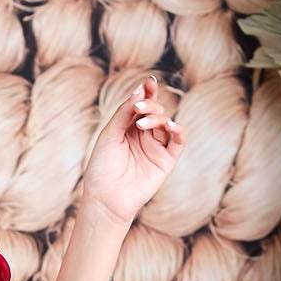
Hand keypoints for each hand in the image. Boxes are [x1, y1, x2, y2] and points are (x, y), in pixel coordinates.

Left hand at [78, 74, 185, 227]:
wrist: (105, 199)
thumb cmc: (102, 168)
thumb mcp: (109, 135)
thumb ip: (125, 113)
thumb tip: (140, 90)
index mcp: (129, 128)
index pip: (142, 105)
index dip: (148, 92)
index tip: (149, 81)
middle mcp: (144, 136)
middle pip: (155, 111)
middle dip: (149, 105)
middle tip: (139, 108)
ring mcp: (156, 148)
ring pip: (165, 123)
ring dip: (157, 117)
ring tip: (142, 124)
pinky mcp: (165, 161)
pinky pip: (178, 141)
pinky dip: (177, 130)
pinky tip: (169, 125)